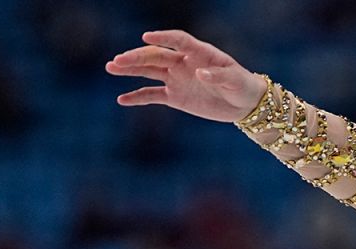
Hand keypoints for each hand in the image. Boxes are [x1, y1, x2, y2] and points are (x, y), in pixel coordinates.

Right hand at [105, 30, 267, 122]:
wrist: (244, 104)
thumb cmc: (242, 85)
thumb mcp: (235, 80)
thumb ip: (219, 76)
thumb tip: (201, 74)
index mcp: (199, 53)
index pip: (178, 41)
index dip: (163, 38)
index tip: (147, 37)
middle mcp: (183, 63)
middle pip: (157, 56)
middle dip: (137, 57)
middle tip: (118, 60)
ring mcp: (176, 78)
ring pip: (149, 71)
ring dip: (130, 69)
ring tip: (111, 67)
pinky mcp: (174, 96)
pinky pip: (152, 95)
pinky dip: (137, 97)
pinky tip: (121, 99)